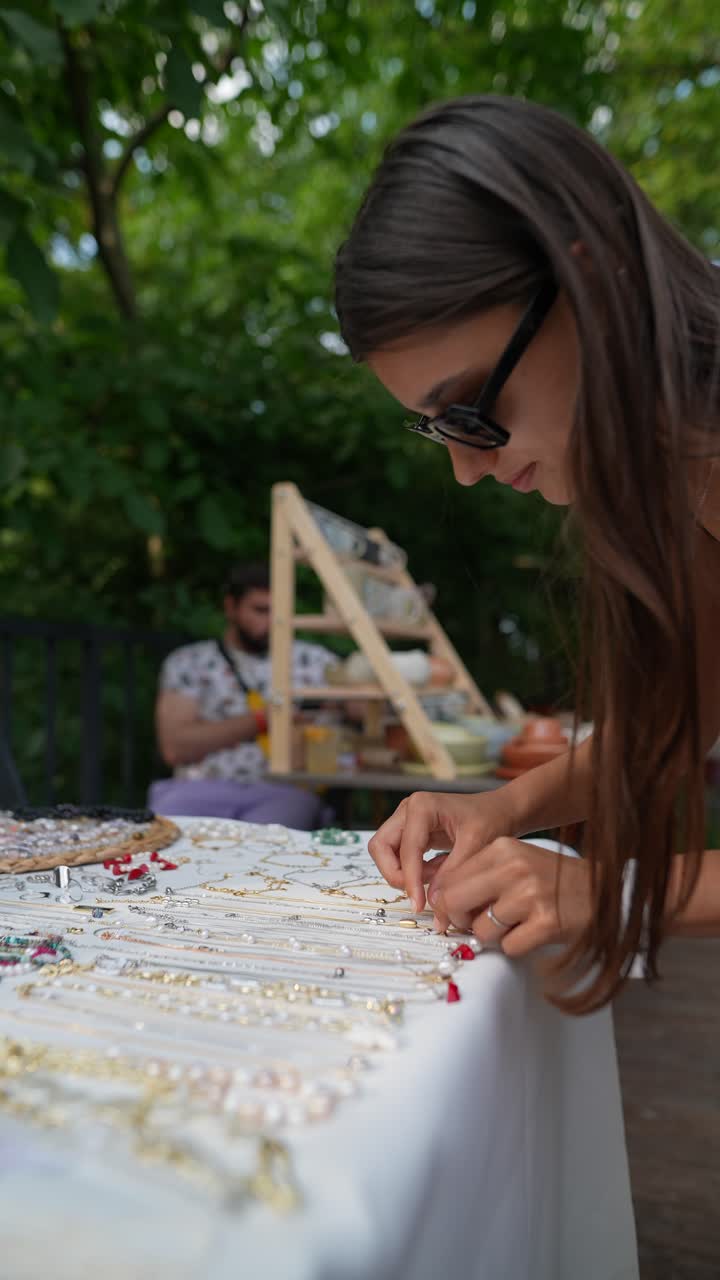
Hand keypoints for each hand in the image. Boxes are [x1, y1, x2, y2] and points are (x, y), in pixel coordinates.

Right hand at [368, 789, 518, 913]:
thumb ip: (452, 874)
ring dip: (406, 873)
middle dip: (396, 874)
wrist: (500, 811)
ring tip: (436, 877)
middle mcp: (408, 810)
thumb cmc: (491, 819)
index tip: (417, 904)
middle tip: (417, 894)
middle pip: (381, 847)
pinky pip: (400, 856)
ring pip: (386, 853)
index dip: (409, 880)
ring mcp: (407, 820)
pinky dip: (414, 870)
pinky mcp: (412, 832)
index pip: (405, 849)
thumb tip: (434, 903)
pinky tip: (438, 872)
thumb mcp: (476, 846)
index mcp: (422, 806)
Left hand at [428, 837, 592, 955]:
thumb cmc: (553, 879)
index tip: (454, 913)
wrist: (606, 890)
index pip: (450, 879)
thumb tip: (438, 901)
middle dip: (460, 921)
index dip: (445, 902)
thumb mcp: (516, 862)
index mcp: (502, 848)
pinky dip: (517, 946)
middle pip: (455, 903)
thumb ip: (480, 875)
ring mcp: (530, 896)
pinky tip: (534, 932)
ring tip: (516, 924)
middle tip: (475, 924)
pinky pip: (509, 948)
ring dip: (494, 936)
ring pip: (482, 930)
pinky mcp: (546, 923)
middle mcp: (514, 867)